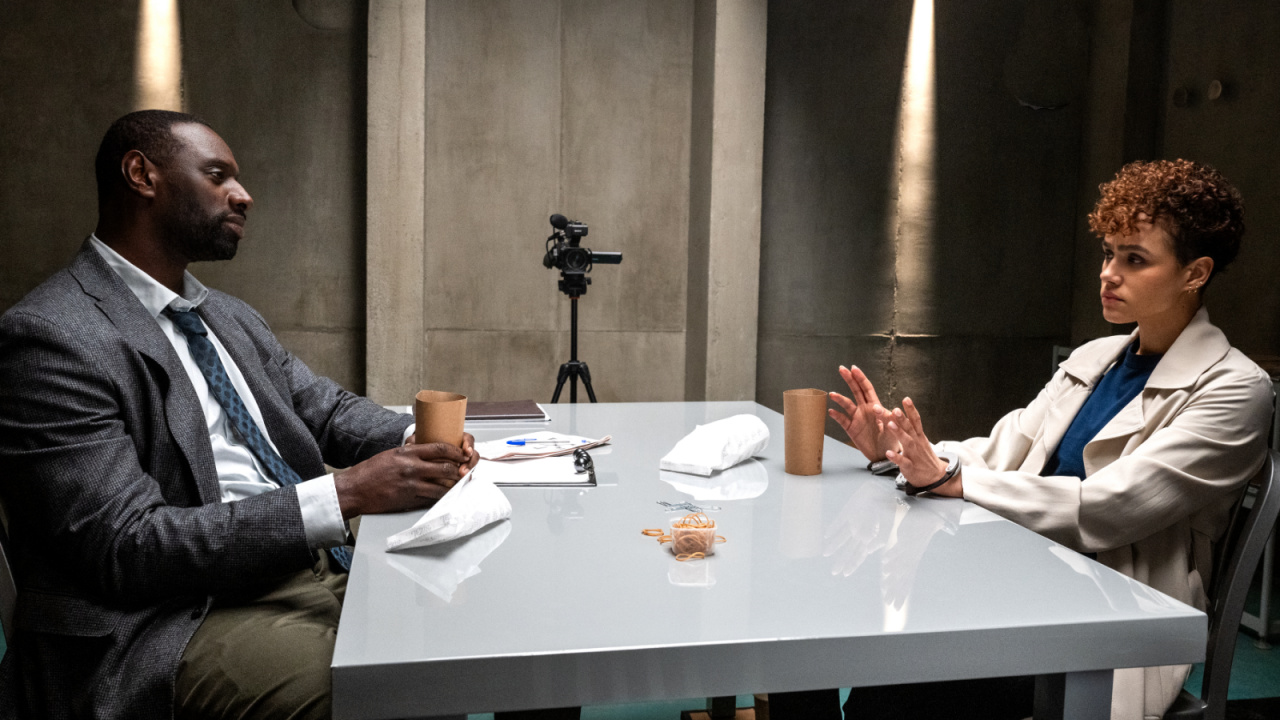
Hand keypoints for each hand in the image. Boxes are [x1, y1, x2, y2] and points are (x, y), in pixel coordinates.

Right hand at [334, 438, 475, 518]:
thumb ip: (411, 452)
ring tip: (456, 485)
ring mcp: (412, 486)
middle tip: (463, 471)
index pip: (440, 448)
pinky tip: (442, 495)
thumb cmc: (370, 472)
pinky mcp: (410, 500)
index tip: (462, 454)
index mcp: (407, 453)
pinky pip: (432, 499)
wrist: (355, 490)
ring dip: (452, 486)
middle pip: (447, 468)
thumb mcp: (391, 454)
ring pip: (443, 486)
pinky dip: (440, 497)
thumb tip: (426, 449)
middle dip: (458, 470)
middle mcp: (412, 468)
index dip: (456, 452)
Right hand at [828, 364, 898, 461]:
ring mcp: (856, 418)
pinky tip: (831, 412)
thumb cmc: (891, 440)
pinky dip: (837, 416)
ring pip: (846, 405)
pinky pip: (842, 421)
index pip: (867, 389)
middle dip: (849, 379)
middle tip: (841, 368)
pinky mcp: (851, 429)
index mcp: (875, 406)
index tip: (854, 368)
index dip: (861, 378)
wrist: (884, 455)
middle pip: (855, 391)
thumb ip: (888, 418)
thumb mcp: (893, 428)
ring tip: (832, 394)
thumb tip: (880, 408)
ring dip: (840, 399)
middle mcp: (864, 409)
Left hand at [881, 398, 961, 496]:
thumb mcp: (918, 440)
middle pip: (910, 428)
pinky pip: (902, 461)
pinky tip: (889, 453)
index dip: (911, 409)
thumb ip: (908, 428)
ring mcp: (914, 455)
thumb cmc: (923, 456)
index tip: (906, 399)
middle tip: (895, 409)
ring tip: (890, 424)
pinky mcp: (910, 466)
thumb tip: (897, 413)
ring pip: (906, 442)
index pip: (916, 420)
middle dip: (902, 418)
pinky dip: (896, 457)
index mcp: (919, 436)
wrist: (935, 476)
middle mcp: (917, 443)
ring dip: (898, 433)